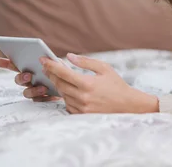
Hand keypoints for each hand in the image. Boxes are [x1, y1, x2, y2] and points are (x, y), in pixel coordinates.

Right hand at [0, 57, 61, 102]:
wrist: (70, 87)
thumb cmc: (62, 72)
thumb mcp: (58, 64)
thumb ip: (50, 61)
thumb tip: (42, 58)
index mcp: (30, 68)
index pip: (14, 65)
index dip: (4, 63)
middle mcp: (29, 80)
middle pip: (18, 80)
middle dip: (21, 77)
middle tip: (28, 75)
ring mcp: (33, 90)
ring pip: (26, 92)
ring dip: (33, 90)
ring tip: (44, 88)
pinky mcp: (40, 100)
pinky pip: (37, 101)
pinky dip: (44, 98)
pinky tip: (51, 95)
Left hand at [40, 53, 158, 114]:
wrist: (127, 105)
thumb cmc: (116, 85)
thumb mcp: (104, 68)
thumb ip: (85, 62)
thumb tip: (69, 56)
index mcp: (87, 84)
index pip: (63, 73)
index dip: (51, 65)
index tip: (43, 59)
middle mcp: (82, 97)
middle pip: (59, 84)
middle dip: (52, 74)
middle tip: (47, 66)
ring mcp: (81, 107)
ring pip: (62, 94)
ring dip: (59, 84)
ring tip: (58, 76)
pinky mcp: (82, 114)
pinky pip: (67, 103)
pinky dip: (66, 95)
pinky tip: (68, 89)